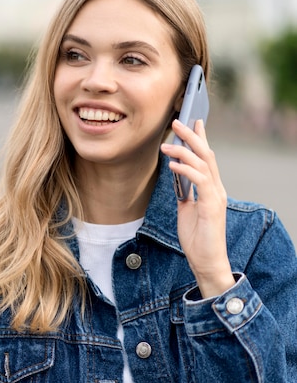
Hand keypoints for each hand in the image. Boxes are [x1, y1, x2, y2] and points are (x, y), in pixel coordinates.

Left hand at [161, 119, 234, 297]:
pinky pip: (200, 182)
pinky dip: (186, 171)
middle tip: (178, 121)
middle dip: (192, 136)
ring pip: (203, 164)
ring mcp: (216, 196)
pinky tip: (172, 165)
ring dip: (184, 151)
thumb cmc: (197, 237)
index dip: (200, 139)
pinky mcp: (212, 206)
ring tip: (166, 144)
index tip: (192, 122)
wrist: (206, 260)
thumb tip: (177, 180)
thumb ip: (185, 193)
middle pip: (206, 155)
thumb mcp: (186, 210)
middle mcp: (217, 188)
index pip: (206, 158)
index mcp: (211, 188)